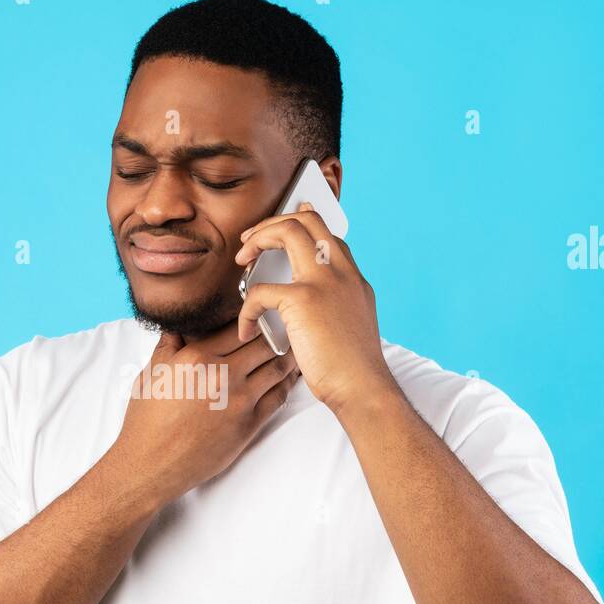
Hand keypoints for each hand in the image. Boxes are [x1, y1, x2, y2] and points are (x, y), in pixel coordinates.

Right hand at [108, 322, 299, 505]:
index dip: (251, 320)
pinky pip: (278, 397)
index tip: (257, 320)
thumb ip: (168, 347)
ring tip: (291, 352)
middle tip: (282, 332)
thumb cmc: (146, 422)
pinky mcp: (249, 424)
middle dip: (274, 336)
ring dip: (286, 358)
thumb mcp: (150, 375)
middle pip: (265, 343)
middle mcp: (222, 375)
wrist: (151, 464)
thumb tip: (178, 329)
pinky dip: (286, 384)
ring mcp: (239, 400)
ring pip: (277, 368)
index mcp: (197, 357)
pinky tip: (286, 379)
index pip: (238, 327)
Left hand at [235, 202, 394, 417]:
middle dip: (273, 223)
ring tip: (242, 259)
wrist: (361, 387)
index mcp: (353, 279)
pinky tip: (246, 328)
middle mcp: (342, 272)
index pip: (329, 235)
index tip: (292, 216)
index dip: (307, 221)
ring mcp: (324, 281)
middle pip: (307, 221)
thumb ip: (333, 306)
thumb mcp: (350, 327)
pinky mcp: (303, 299)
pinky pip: (260, 289)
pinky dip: (246, 309)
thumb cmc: (352, 369)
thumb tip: (305, 305)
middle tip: (251, 241)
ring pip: (287, 231)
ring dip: (258, 239)